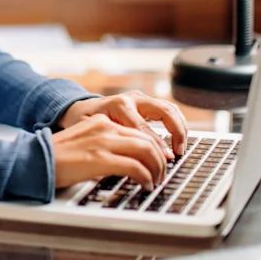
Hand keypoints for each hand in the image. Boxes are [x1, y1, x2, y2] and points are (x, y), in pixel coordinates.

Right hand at [49, 114, 169, 188]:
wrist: (34, 160)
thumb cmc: (55, 157)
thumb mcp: (84, 143)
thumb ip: (105, 146)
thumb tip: (127, 162)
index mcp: (101, 122)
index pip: (139, 131)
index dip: (154, 147)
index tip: (158, 161)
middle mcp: (105, 127)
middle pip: (147, 139)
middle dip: (160, 159)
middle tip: (162, 174)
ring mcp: (103, 142)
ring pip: (147, 150)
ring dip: (157, 168)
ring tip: (156, 181)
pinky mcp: (100, 159)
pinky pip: (135, 166)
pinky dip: (145, 177)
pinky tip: (145, 185)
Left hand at [57, 91, 188, 158]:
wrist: (78, 108)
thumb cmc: (82, 123)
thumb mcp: (91, 133)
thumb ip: (110, 142)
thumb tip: (129, 160)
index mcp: (118, 105)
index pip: (144, 127)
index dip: (157, 145)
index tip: (166, 159)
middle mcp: (132, 99)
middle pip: (163, 111)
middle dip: (176, 132)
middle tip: (179, 152)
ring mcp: (140, 98)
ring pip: (169, 108)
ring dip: (180, 127)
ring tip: (181, 147)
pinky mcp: (146, 102)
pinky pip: (168, 109)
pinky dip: (177, 123)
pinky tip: (179, 139)